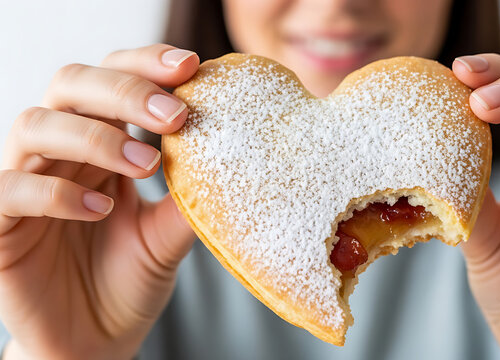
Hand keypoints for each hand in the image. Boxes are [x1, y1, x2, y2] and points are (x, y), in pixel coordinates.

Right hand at [0, 44, 198, 359]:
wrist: (95, 343)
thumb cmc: (129, 281)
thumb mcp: (168, 235)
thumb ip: (189, 197)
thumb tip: (232, 155)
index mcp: (101, 145)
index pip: (112, 79)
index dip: (144, 65)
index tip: (190, 67)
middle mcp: (61, 154)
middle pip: (70, 85)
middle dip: (124, 90)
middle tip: (174, 114)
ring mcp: (26, 183)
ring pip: (35, 125)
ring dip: (95, 136)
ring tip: (146, 165)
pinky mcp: (0, 225)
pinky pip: (10, 189)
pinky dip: (56, 191)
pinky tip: (100, 208)